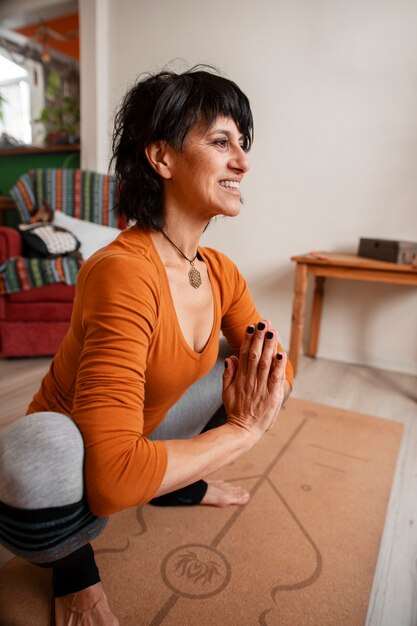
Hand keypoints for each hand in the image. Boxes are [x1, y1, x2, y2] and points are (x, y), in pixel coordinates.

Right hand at [222, 320, 287, 438]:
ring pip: (265, 363)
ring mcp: (261, 388)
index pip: (244, 354)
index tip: (252, 326)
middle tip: (264, 322)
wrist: (242, 431)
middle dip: (260, 337)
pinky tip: (282, 354)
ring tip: (272, 331)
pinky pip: (275, 378)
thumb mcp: (226, 392)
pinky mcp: (272, 397)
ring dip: (269, 346)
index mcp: (240, 378)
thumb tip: (230, 358)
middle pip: (255, 354)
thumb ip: (228, 374)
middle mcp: (250, 381)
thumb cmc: (235, 411)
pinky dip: (279, 366)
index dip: (248, 339)